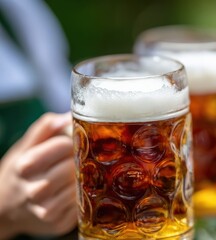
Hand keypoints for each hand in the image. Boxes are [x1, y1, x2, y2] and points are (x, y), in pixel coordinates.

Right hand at [0, 112, 76, 238]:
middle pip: (74, 166)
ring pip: (81, 185)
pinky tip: (72, 191)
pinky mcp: (58, 224)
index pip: (65, 145)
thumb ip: (45, 128)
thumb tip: (68, 116)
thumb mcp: (25, 147)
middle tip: (79, 159)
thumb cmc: (20, 172)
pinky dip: (82, 195)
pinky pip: (83, 204)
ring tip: (76, 175)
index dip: (73, 141)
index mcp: (26, 165)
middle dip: (79, 160)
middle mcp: (35, 189)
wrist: (5, 208)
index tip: (73, 143)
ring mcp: (47, 210)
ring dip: (83, 178)